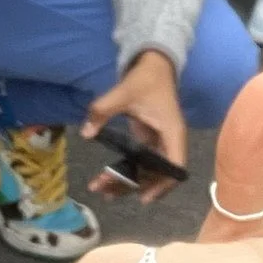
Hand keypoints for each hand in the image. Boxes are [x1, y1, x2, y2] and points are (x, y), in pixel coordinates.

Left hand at [83, 50, 185, 204]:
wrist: (154, 65)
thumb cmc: (146, 79)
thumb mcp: (124, 91)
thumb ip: (103, 110)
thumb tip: (86, 132)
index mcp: (172, 132)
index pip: (175, 166)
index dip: (163, 185)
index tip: (143, 197)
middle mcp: (169, 141)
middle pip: (157, 174)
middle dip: (133, 186)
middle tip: (106, 193)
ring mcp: (159, 142)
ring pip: (147, 170)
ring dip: (127, 181)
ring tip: (102, 189)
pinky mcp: (149, 140)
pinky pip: (140, 162)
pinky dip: (126, 170)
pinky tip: (108, 178)